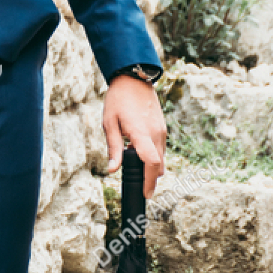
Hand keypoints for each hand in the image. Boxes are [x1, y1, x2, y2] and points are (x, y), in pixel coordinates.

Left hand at [102, 75, 166, 198]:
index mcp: (141, 133)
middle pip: (159, 165)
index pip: (151, 163)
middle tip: (142, 189)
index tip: (146, 194)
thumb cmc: (118, 100)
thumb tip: (112, 170)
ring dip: (153, 168)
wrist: (134, 78)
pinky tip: (141, 155)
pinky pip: (161, 148)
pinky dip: (154, 157)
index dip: (149, 182)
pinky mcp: (163, 127)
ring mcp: (162, 130)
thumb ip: (113, 148)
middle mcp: (156, 133)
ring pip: (162, 158)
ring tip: (139, 171)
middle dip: (152, 179)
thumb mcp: (109, 124)